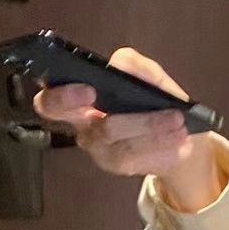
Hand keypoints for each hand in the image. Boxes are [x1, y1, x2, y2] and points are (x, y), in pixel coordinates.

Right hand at [33, 47, 221, 210]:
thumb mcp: (149, 77)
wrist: (176, 135)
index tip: (89, 89)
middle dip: (122, 121)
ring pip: (122, 144)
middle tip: (156, 114)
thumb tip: (120, 62)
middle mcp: (83, 129)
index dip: (62, 98)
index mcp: (77, 101)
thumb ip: (136, 66)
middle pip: (91, 133)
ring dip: (152, 130)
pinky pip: (138, 158)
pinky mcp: (120, 167)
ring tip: (178, 122)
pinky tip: (178, 139)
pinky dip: (161, 146)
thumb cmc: (151, 101)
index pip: (50, 103)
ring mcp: (101, 151)